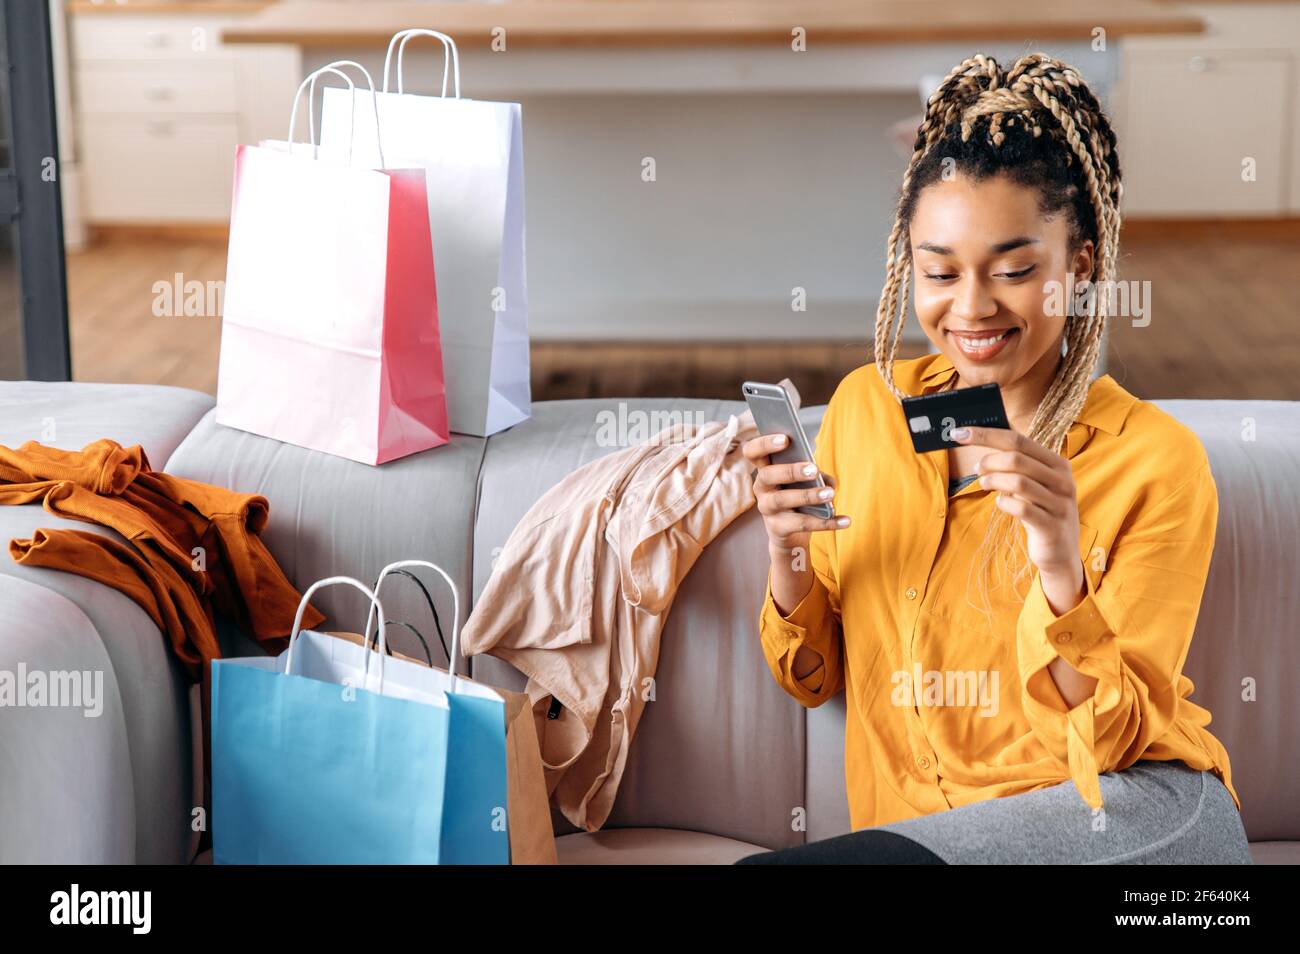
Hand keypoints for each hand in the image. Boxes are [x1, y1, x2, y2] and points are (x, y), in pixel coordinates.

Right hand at [742, 433, 849, 553]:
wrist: (790, 533)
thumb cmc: (798, 496)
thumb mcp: (804, 481)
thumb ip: (814, 475)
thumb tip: (828, 481)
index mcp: (765, 469)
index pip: (753, 452)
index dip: (765, 444)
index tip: (785, 439)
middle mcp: (761, 487)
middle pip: (767, 475)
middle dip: (790, 471)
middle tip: (812, 470)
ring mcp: (767, 509)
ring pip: (782, 500)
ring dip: (808, 495)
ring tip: (830, 494)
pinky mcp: (778, 528)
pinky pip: (802, 524)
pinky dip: (827, 522)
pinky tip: (845, 520)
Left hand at [953, 425, 1081, 579]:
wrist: (1060, 552)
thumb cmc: (1040, 512)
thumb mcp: (1033, 485)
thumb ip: (1016, 466)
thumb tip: (981, 447)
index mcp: (1058, 464)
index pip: (1019, 440)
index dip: (987, 435)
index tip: (960, 433)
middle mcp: (1063, 481)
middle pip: (1017, 459)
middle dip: (989, 461)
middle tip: (977, 469)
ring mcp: (1059, 504)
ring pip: (1018, 482)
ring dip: (993, 481)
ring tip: (984, 484)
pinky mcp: (1052, 527)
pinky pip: (1022, 508)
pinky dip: (1004, 503)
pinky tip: (1000, 503)